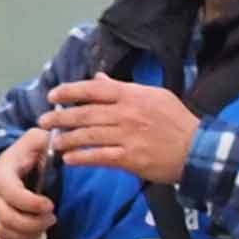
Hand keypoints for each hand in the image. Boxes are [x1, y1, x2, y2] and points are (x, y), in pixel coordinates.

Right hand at [0, 126, 61, 238]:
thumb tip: (62, 142)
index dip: (31, 203)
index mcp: (3, 177)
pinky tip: (33, 238)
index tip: (50, 204)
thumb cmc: (24, 155)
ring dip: (28, 235)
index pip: (12, 195)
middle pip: (8, 219)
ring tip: (44, 226)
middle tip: (52, 217)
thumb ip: (46, 139)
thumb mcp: (34, 140)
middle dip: (33, 223)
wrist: (3, 167)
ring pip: (5, 234)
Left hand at [38, 71, 198, 189]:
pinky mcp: (130, 158)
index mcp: (132, 95)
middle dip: (60, 118)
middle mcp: (127, 113)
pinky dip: (81, 158)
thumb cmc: (175, 121)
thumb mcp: (153, 96)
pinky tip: (68, 160)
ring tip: (53, 143)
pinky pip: (99, 157)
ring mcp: (127, 136)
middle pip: (85, 113)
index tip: (52, 96)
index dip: (70, 92)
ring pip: (88, 135)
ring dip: (66, 139)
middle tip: (42, 122)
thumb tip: (97, 78)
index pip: (94, 90)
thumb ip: (122, 88)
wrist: (196, 149)